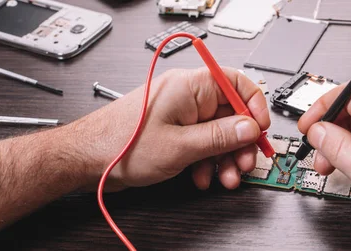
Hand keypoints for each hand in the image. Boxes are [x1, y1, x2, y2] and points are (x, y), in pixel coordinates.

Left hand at [68, 67, 268, 190]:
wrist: (89, 160)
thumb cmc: (121, 145)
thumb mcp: (180, 146)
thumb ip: (219, 137)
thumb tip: (249, 128)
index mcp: (190, 87)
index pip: (236, 83)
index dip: (254, 106)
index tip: (261, 129)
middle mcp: (188, 97)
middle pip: (230, 113)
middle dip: (240, 141)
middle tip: (246, 161)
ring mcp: (182, 115)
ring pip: (219, 132)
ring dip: (226, 157)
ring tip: (227, 176)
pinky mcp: (176, 131)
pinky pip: (203, 143)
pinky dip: (208, 161)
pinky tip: (204, 176)